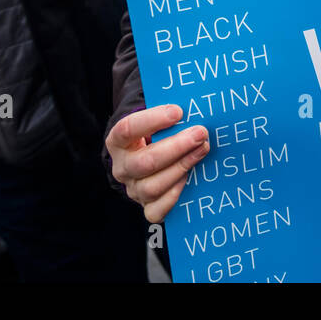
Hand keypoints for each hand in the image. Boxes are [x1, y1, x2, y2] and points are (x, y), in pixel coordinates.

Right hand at [107, 104, 208, 222]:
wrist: (151, 159)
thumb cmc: (157, 136)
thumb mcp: (156, 123)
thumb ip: (169, 117)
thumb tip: (195, 108)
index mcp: (118, 142)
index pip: (127, 129)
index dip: (152, 120)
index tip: (178, 111)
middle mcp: (122, 168)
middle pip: (145, 162)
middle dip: (177, 146)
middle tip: (200, 133)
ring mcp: (133, 190)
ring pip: (153, 186)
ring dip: (182, 167)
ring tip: (202, 150)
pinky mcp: (147, 208)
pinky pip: (157, 210)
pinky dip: (174, 195)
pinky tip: (189, 178)